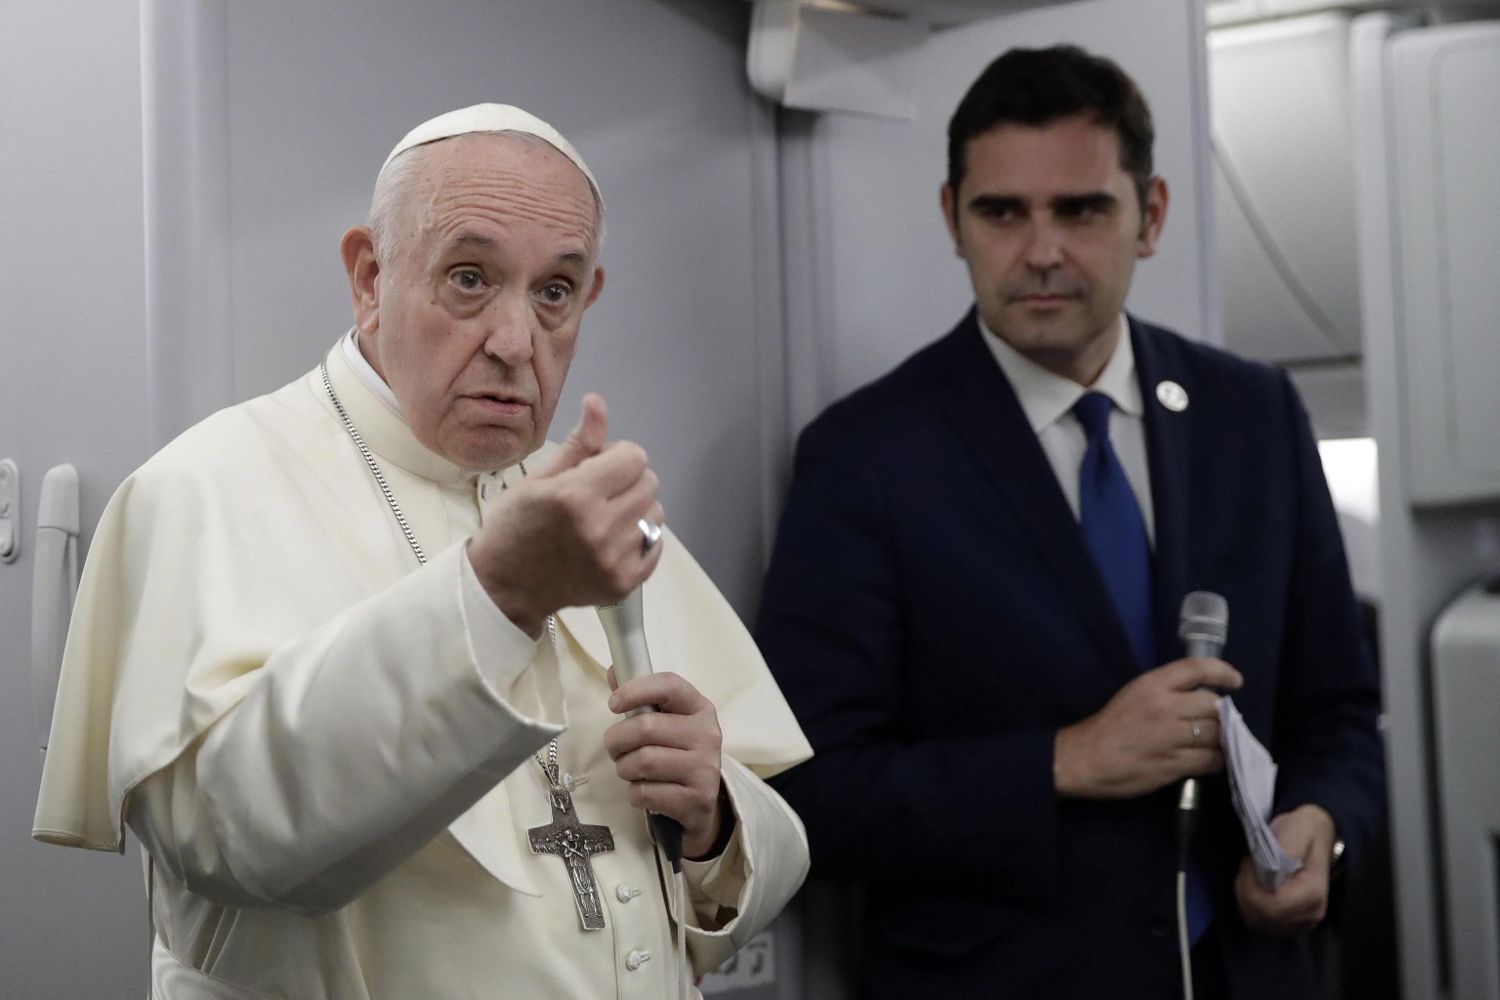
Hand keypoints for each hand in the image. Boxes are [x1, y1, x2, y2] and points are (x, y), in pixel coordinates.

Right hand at [467, 394, 664, 635]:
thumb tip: (597, 402)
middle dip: (628, 480)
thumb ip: (578, 443)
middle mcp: (600, 528)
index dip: (617, 456)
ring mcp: (614, 560)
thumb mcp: (538, 479)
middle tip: (599, 494)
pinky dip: (640, 539)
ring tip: (604, 519)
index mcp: (575, 495)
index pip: (634, 456)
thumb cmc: (515, 527)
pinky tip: (611, 542)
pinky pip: (655, 545)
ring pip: (656, 513)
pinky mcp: (624, 583)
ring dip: (636, 510)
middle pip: (649, 482)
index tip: (596, 468)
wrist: (504, 587)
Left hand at [604, 670, 724, 859]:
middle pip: (646, 727)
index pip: (669, 685)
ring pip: (643, 761)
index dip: (635, 690)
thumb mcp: (667, 722)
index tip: (613, 703)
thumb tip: (614, 671)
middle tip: (614, 747)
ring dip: (624, 767)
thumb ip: (641, 697)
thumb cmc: (678, 753)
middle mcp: (707, 735)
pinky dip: (635, 793)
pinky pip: (646, 792)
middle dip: (617, 739)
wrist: (703, 801)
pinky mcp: (697, 799)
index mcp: (700, 708)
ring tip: (628, 768)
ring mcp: (705, 768)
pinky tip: (643, 789)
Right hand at [1053, 657, 1241, 798]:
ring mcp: (1170, 737)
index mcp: (1152, 685)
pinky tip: (1210, 762)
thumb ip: (1165, 693)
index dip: (1222, 672)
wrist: (1084, 758)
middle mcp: (1164, 707)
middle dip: (1223, 715)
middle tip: (1219, 723)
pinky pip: (1210, 760)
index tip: (1236, 681)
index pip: (1196, 668)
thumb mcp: (1133, 695)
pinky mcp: (1173, 764)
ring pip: (1217, 734)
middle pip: (1214, 705)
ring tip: (1218, 744)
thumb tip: (1202, 700)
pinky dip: (1216, 761)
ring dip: (1223, 740)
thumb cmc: (1108, 727)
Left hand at [1235, 804, 1335, 935]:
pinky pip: (1261, 925)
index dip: (1250, 888)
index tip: (1249, 864)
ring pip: (1258, 924)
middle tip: (1248, 867)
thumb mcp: (1296, 828)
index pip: (1270, 906)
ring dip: (1245, 899)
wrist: (1317, 836)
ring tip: (1251, 876)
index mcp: (1312, 893)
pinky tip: (1255, 888)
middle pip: (1261, 918)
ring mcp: (1302, 923)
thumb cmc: (1304, 831)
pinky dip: (1250, 908)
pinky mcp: (1292, 925)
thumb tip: (1271, 869)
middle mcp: (1311, 914)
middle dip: (1245, 891)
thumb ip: (1284, 848)